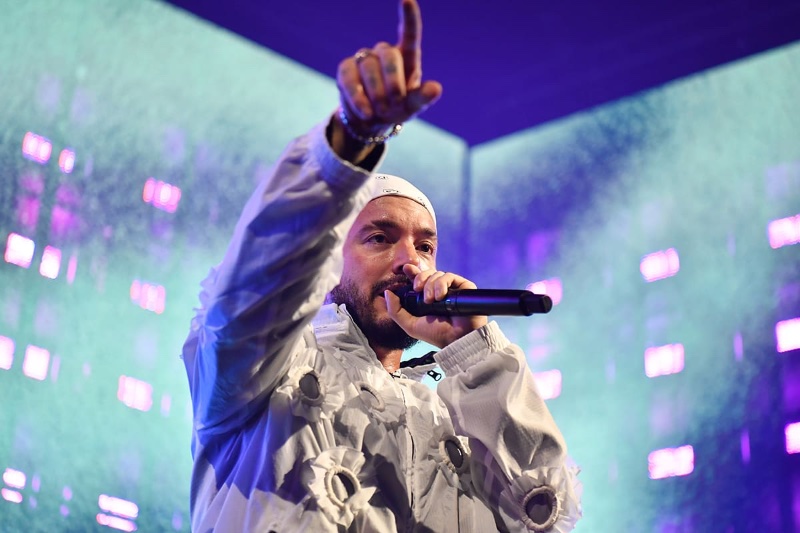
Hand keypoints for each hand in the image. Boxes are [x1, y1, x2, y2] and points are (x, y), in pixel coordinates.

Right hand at [335, 0, 442, 138]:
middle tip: (395, 105)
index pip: (409, 33)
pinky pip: (350, 76)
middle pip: (389, 55)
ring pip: (368, 67)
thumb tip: (437, 88)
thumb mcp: (412, 107)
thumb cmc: (396, 109)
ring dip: (376, 93)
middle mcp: (385, 53)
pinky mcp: (346, 69)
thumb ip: (423, 98)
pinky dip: (358, 97)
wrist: (371, 120)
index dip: (409, 17)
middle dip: (393, 82)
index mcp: (407, 57)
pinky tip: (366, 112)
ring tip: (381, 112)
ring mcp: (364, 59)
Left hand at [384, 264, 487, 348]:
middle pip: (426, 274)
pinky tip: (441, 296)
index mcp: (425, 298)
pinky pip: (449, 276)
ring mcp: (451, 288)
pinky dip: (442, 283)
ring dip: (431, 285)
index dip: (411, 272)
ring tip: (431, 300)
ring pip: (437, 274)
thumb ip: (395, 310)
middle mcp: (438, 291)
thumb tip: (387, 292)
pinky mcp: (463, 286)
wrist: (456, 338)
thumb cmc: (435, 334)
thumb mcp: (409, 324)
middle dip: (419, 278)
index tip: (405, 268)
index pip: (417, 279)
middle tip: (418, 289)